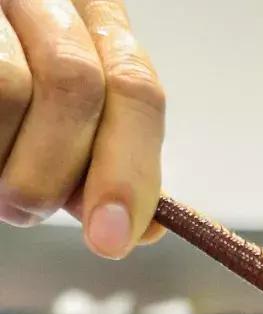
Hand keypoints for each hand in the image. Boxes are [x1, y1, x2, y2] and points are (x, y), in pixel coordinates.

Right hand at [0, 0, 163, 256]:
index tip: (110, 239)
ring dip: (9, 166)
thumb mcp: (60, 132)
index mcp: (97, 21)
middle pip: (78, 85)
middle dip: (56, 173)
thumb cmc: (11, 120)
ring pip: (15, 89)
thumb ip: (102, 166)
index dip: (129, 171)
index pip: (136, 89)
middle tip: (27, 210)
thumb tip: (146, 228)